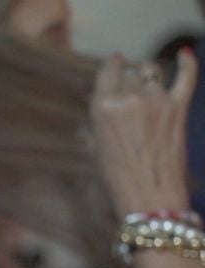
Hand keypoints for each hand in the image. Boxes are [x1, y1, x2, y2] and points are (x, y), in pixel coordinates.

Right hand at [91, 50, 197, 215]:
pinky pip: (187, 76)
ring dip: (148, 72)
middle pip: (130, 72)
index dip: (111, 66)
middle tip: (129, 88)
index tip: (114, 63)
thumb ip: (100, 119)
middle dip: (128, 76)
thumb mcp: (97, 146)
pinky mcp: (178, 108)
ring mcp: (157, 101)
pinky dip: (187, 63)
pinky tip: (185, 54)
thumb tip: (102, 102)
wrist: (149, 195)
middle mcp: (130, 98)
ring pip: (152, 69)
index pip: (107, 72)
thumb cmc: (118, 177)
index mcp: (103, 106)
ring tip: (147, 80)